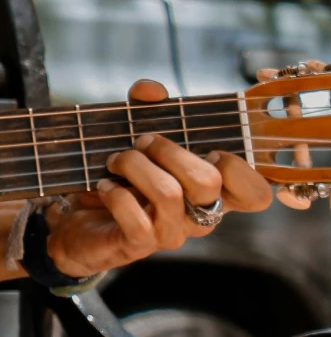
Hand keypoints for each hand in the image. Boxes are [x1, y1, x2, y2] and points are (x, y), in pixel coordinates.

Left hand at [45, 78, 274, 279]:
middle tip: (141, 143)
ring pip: (169, 194)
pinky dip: (115, 194)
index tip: (205, 149)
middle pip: (208, 181)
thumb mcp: (137, 136)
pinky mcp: (138, 245)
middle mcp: (198, 215)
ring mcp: (171, 233)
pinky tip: (104, 186)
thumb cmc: (122, 176)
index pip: (256, 194)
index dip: (240, 168)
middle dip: (168, 149)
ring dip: (135, 165)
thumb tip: (152, 91)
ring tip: (116, 161)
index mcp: (212, 191)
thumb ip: (148, 107)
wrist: (80, 220)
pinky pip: (136, 219)